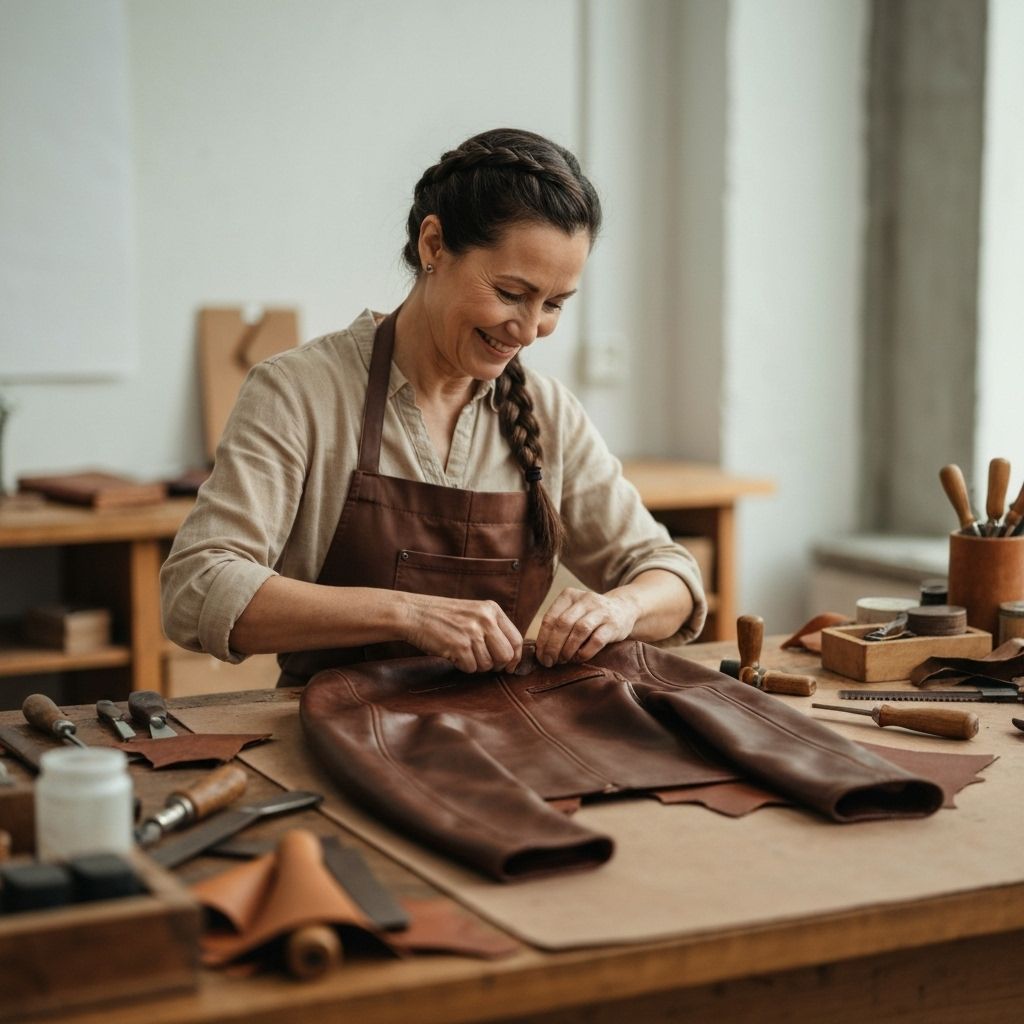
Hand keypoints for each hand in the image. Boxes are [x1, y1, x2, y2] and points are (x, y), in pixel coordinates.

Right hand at [400, 593, 522, 672]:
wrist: (413, 613)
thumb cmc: (443, 616)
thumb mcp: (473, 612)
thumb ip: (492, 628)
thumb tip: (511, 655)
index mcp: (492, 609)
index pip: (517, 639)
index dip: (515, 658)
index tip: (508, 666)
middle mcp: (485, 619)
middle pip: (507, 655)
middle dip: (497, 666)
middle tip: (484, 664)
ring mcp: (472, 632)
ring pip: (488, 665)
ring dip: (476, 666)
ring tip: (463, 654)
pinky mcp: (459, 646)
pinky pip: (471, 668)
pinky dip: (463, 667)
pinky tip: (453, 655)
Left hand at [534, 588, 639, 666]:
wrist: (624, 609)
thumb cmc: (590, 616)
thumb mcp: (573, 612)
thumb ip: (558, 625)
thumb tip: (541, 651)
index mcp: (569, 595)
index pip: (550, 618)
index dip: (543, 639)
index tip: (541, 656)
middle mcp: (585, 599)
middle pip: (563, 624)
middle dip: (553, 646)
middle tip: (549, 662)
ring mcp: (601, 611)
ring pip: (579, 630)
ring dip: (568, 649)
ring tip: (563, 661)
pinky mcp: (613, 625)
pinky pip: (596, 640)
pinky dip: (585, 652)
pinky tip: (579, 658)